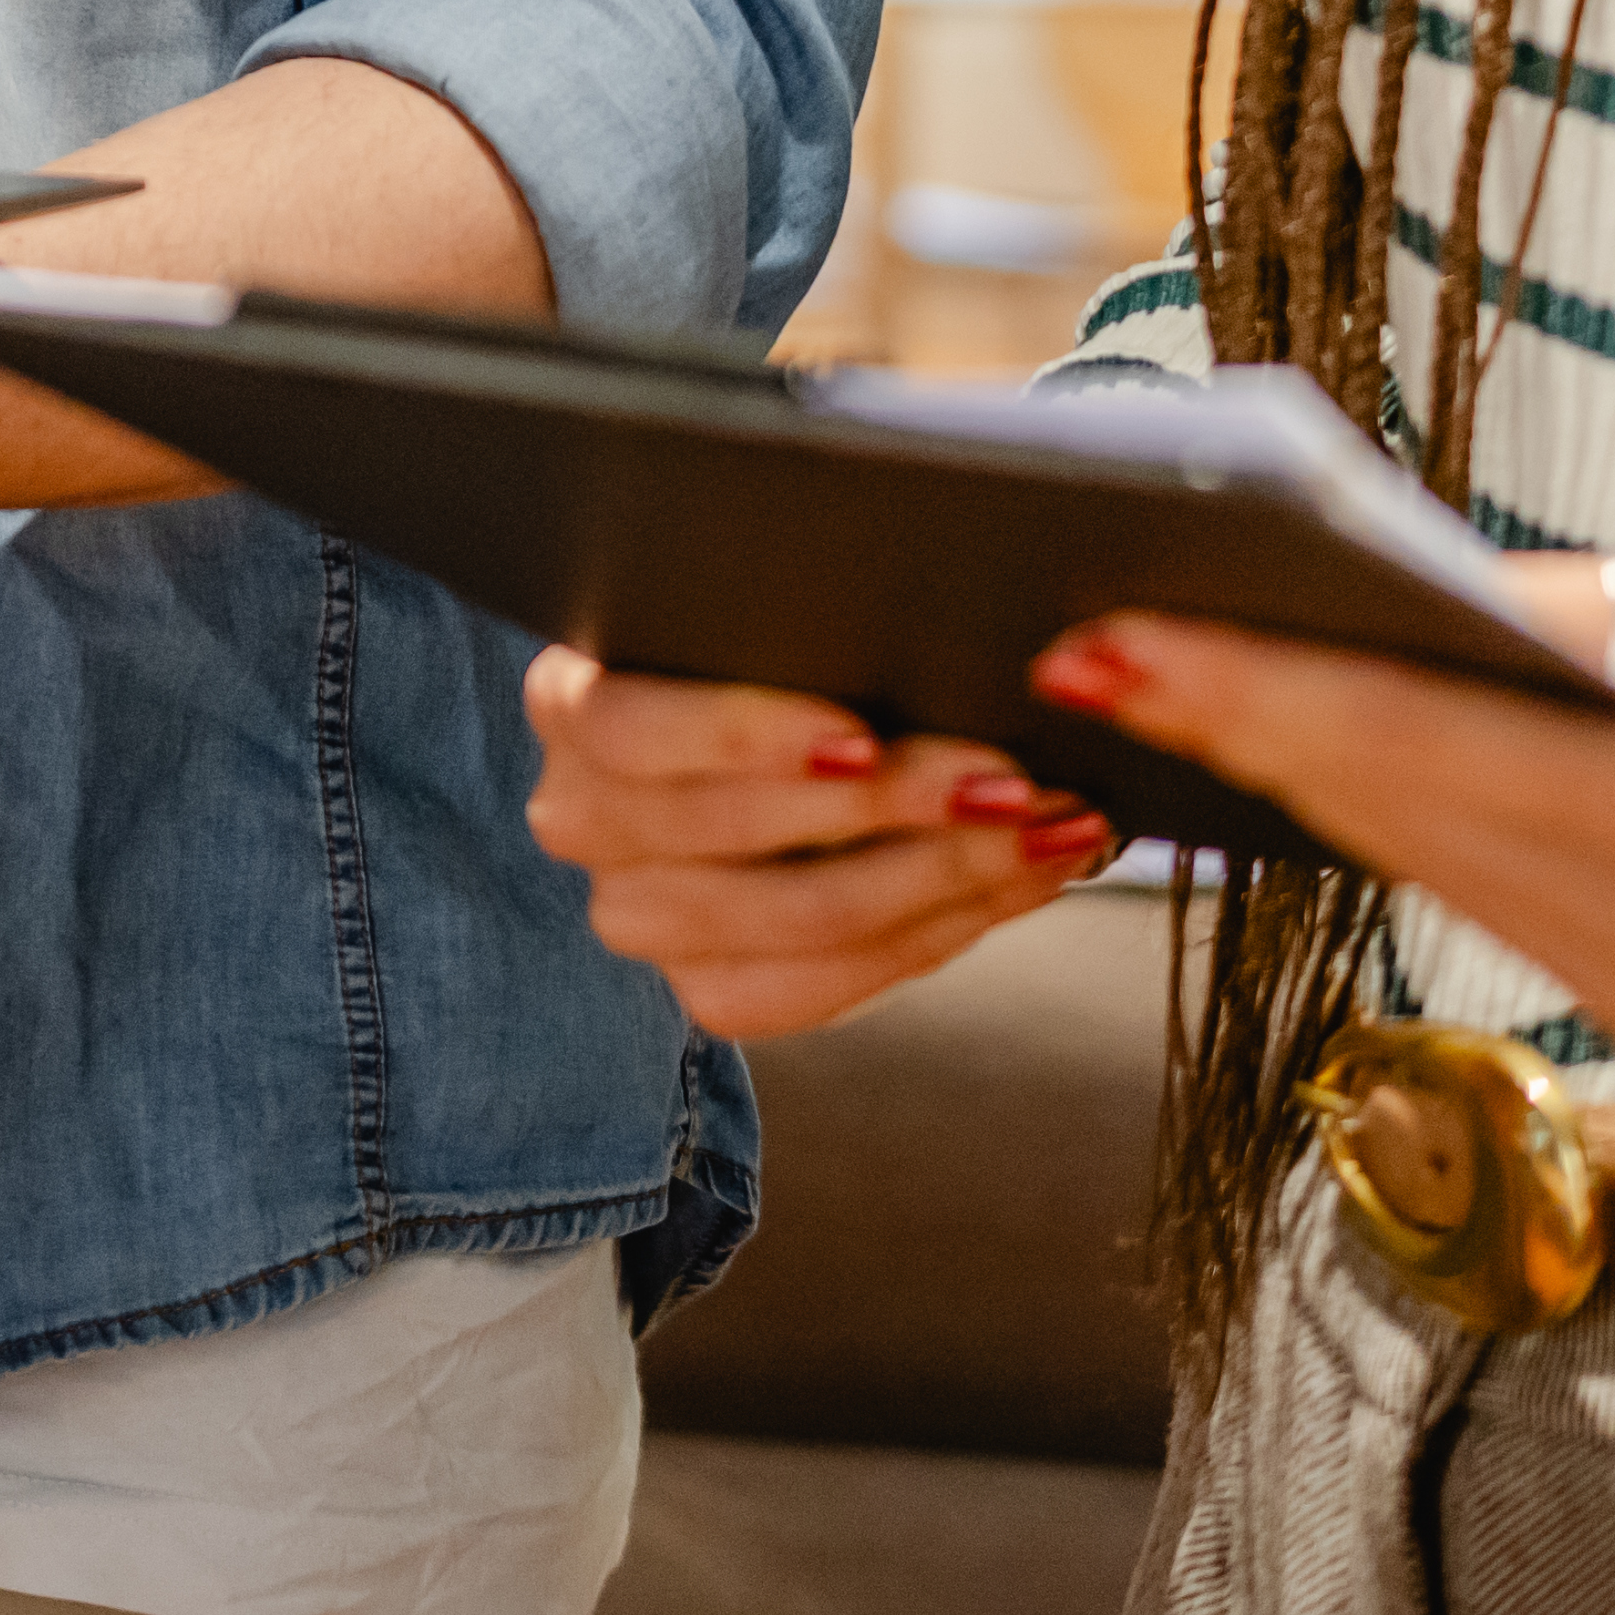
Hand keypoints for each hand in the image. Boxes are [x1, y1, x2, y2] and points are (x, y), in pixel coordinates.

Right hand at [523, 648, 1114, 1037]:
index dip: (746, 735)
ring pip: (799, 917)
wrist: (757, 762)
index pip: (632, 728)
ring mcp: (637, 918)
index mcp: (570, 706)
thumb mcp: (767, 622)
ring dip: (943, 874)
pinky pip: (827, 987)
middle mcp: (581, 819)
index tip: (860, 736)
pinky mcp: (706, 992)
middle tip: (1012, 780)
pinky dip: (936, 934)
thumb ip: (805, 625)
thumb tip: (948, 629)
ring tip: (1044, 832)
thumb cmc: (777, 666)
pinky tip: (1009, 887)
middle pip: (731, 829)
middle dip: (893, 806)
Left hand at [1040, 549, 1614, 1087]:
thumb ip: (1551, 617)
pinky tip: (1321, 772)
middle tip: (1083, 647)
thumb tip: (1358, 590)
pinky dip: (1417, 845)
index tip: (1113, 638)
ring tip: (1164, 695)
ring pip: (1443, 887)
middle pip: (1413, 830)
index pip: (1432, 752)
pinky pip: (1508, 929)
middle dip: (1243, 734)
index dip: (1257, 694)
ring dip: (1309, 793)